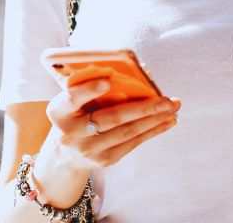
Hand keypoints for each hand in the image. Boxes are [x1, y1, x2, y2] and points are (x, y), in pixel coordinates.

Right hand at [45, 79, 180, 169]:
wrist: (64, 153)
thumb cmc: (74, 115)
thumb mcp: (71, 100)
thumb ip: (91, 86)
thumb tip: (136, 74)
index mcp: (59, 111)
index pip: (73, 99)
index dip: (89, 90)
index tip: (107, 80)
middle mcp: (72, 133)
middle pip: (111, 118)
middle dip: (143, 108)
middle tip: (166, 100)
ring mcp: (89, 149)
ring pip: (127, 132)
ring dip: (154, 119)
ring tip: (173, 107)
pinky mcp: (104, 160)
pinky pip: (133, 143)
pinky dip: (152, 131)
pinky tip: (167, 121)